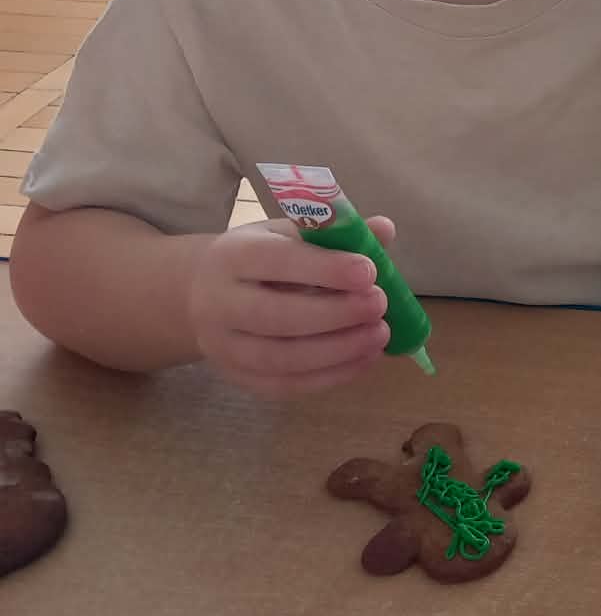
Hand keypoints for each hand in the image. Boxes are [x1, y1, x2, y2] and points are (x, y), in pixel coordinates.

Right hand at [187, 217, 392, 398]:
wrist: (202, 293)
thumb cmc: (260, 259)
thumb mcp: (289, 235)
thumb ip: (336, 233)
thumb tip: (384, 229)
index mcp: (233, 256)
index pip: (277, 262)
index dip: (326, 269)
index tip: (369, 273)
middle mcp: (218, 303)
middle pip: (276, 316)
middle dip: (336, 314)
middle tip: (379, 306)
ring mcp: (222, 346)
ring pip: (280, 358)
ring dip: (338, 350)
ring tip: (380, 335)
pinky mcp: (236, 377)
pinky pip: (284, 386)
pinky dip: (330, 376)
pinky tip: (365, 359)